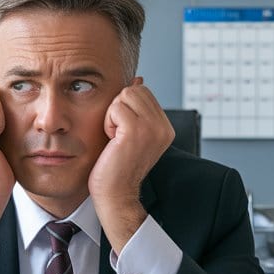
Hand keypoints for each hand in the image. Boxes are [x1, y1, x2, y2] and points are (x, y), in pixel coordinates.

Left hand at [88, 79, 174, 252]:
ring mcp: (153, 128)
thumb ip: (137, 108)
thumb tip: (138, 79)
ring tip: (116, 138)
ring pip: (125, 94)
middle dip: (119, 107)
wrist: (115, 195)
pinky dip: (108, 122)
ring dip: (113, 114)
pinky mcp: (137, 131)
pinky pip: (115, 107)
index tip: (124, 134)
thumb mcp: (130, 132)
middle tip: (118, 135)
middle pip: (135, 89)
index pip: (143, 92)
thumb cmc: (116, 167)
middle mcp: (164, 127)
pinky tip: (112, 141)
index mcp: (165, 127)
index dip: (125, 107)